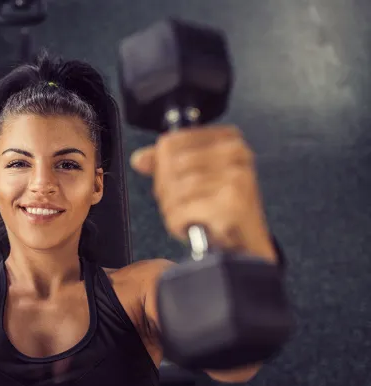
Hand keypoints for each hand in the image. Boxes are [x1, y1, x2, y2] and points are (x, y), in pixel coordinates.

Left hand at [130, 125, 276, 262]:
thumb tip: (139, 159)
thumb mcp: (197, 177)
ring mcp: (236, 178)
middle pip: (171, 166)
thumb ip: (166, 164)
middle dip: (165, 192)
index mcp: (228, 140)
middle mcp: (235, 154)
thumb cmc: (222, 210)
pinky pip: (182, 211)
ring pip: (175, 189)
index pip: (170, 143)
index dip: (160, 167)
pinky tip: (190, 226)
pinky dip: (178, 224)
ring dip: (171, 210)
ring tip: (186, 217)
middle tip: (179, 205)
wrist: (247, 243)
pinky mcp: (232, 204)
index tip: (170, 182)